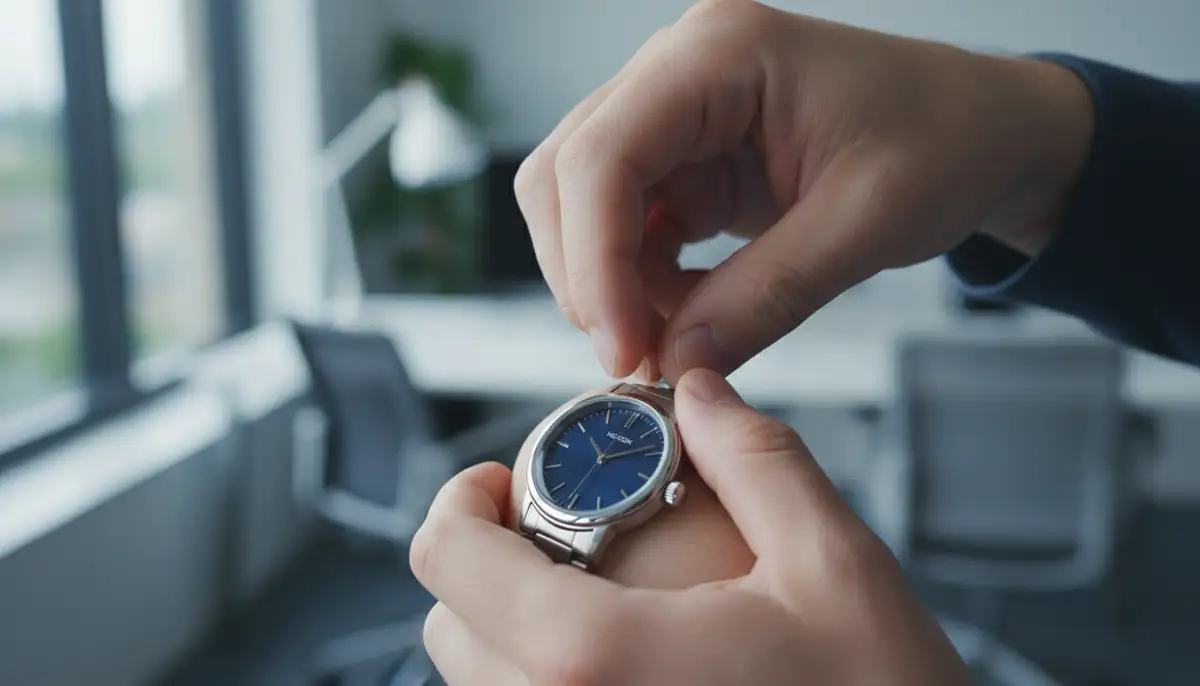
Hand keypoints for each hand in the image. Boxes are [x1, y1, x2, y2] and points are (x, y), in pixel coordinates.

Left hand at [411, 369, 969, 684]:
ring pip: (477, 684)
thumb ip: (756, 461)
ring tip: (601, 594)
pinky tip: (623, 661)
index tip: (504, 481)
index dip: (463, 500)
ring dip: (511, 622)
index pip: (450, 560)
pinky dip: (538, 677)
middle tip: (564, 530)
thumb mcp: (835, 567)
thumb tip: (701, 392)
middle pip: (451, 625)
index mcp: (593, 658)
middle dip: (491, 560)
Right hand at [514, 0, 1093, 380]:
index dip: (593, 258)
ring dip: (609, 281)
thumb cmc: (947, 142)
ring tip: (668, 341)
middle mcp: (681, 68)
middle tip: (636, 356)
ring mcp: (677, 110)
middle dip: (588, 274)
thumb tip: (679, 361)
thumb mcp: (866, 224)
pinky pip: (626, 224)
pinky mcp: (687, 155)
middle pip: (568, 173)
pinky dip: (638, 280)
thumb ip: (766, 296)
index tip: (622, 346)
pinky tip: (683, 314)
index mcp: (721, 52)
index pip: (605, 153)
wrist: (984, 131)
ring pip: (582, 201)